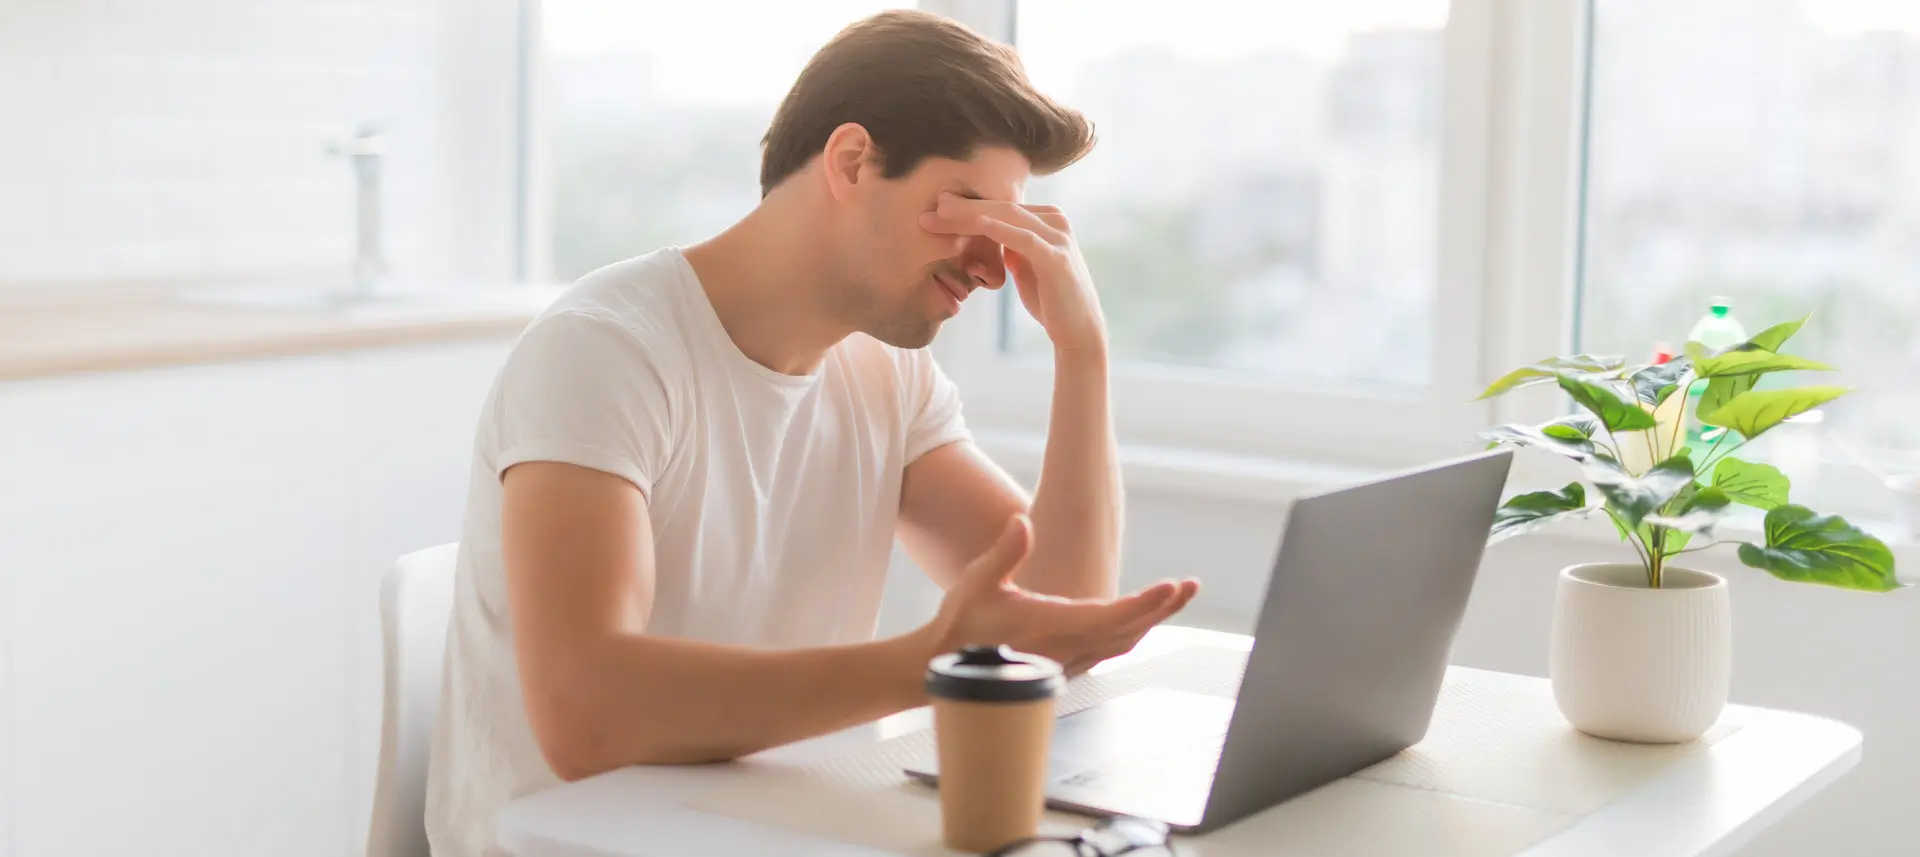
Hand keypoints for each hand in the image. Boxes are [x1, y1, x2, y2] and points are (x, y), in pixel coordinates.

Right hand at [918, 515, 1198, 675]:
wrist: (942, 666)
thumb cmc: (960, 622)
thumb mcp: (978, 580)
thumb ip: (1005, 552)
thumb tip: (1023, 523)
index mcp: (1051, 627)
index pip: (1110, 616)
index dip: (1144, 603)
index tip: (1172, 588)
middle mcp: (1066, 649)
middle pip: (1128, 631)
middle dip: (1161, 608)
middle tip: (1189, 587)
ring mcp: (1068, 661)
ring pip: (1122, 643)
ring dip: (1150, 620)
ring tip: (1174, 597)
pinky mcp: (1065, 665)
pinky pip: (1109, 650)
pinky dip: (1131, 632)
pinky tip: (1140, 619)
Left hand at [920, 193, 1107, 354]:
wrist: (1078, 331)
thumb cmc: (1050, 300)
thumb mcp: (1026, 266)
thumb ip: (1012, 246)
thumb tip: (989, 233)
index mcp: (1047, 219)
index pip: (1003, 207)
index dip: (969, 206)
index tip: (937, 208)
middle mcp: (1055, 221)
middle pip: (1003, 207)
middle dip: (965, 207)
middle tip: (931, 207)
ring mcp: (1058, 237)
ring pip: (1009, 217)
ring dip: (972, 214)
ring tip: (942, 213)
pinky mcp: (1056, 257)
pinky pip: (1024, 239)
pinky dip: (999, 230)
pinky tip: (977, 223)